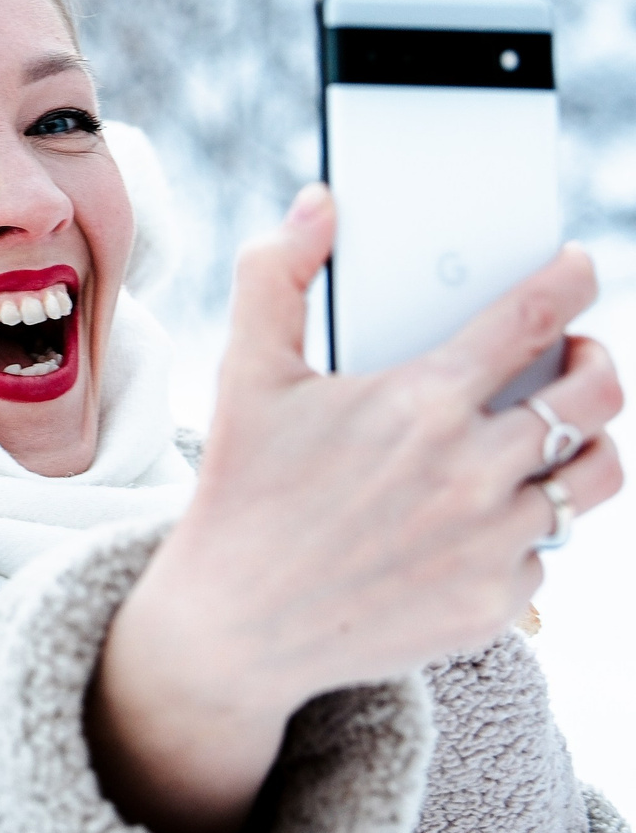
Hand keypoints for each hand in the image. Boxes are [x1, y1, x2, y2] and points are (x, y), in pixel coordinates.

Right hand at [89, 184, 622, 832]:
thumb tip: (322, 203)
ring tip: (556, 434)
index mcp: (419, 402)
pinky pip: (547, 550)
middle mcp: (472, 469)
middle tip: (576, 356)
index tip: (578, 266)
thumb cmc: (242, 492)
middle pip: (593, 396)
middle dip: (596, 361)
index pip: (532, 318)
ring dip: (589, 444)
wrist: (235, 628)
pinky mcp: (497, 602)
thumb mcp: (244, 376)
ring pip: (596, 476)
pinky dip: (524, 528)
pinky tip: (480, 517)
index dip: (569, 279)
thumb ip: (277, 276)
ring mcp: (492, 541)